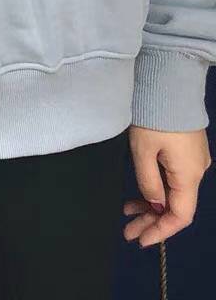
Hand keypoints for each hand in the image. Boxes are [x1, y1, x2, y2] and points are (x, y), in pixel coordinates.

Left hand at [124, 127, 212, 246]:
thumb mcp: (143, 151)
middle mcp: (197, 171)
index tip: (140, 240)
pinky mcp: (187, 149)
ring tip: (127, 211)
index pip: (180, 216)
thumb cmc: (154, 116)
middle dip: (152, 221)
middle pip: (176, 206)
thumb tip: (154, 204)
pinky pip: (174, 178)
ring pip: (174, 192)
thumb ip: (148, 181)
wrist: (168, 83)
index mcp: (189, 176)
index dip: (160, 231)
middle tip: (127, 230)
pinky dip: (157, 187)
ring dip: (152, 204)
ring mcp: (193, 160)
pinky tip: (140, 191)